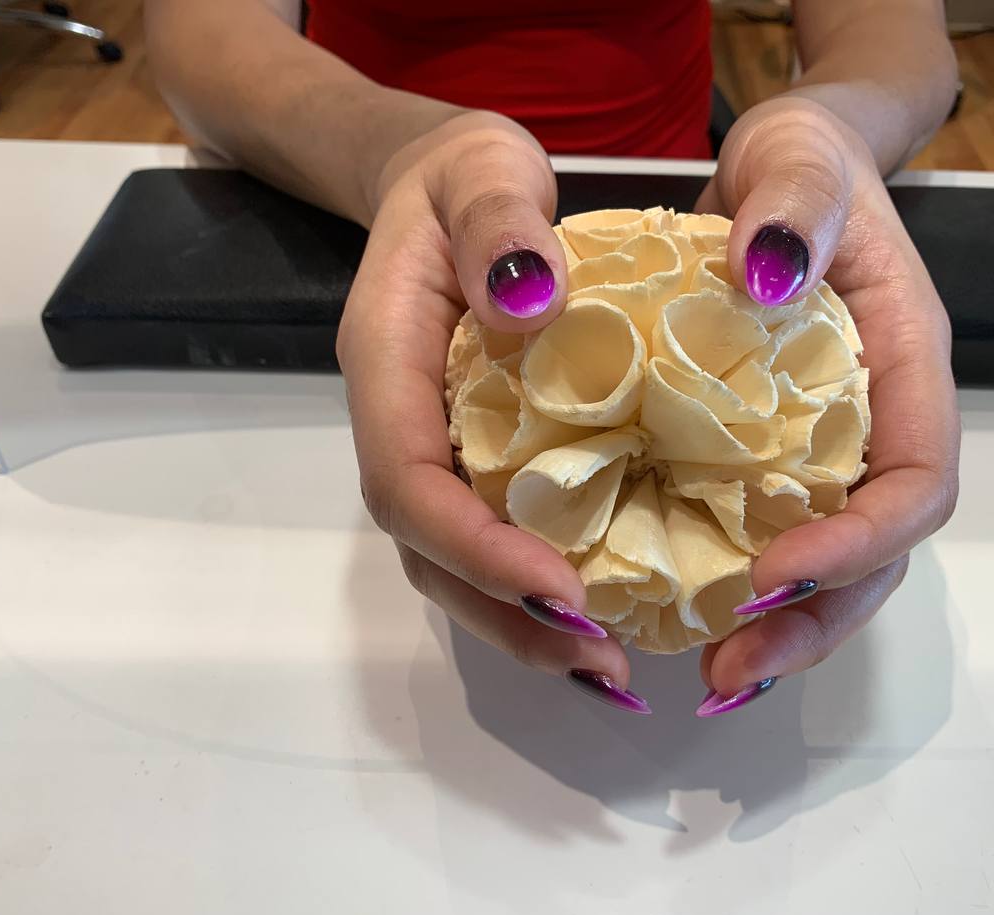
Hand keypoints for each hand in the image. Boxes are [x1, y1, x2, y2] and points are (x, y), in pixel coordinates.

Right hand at [338, 112, 647, 713]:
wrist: (451, 190)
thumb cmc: (466, 177)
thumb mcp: (482, 169)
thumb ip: (497, 225)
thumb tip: (529, 301)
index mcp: (387, 363)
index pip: (406, 480)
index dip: (473, 546)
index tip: (559, 587)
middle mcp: (400, 421)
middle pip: (426, 550)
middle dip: (504, 614)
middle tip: (598, 661)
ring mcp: (434, 448)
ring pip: (453, 564)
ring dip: (522, 626)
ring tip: (606, 666)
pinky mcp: (473, 459)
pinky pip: (492, 539)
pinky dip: (540, 592)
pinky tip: (606, 615)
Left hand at [694, 97, 960, 712]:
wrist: (784, 177)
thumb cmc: (804, 165)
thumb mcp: (801, 160)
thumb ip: (798, 205)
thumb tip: (768, 272)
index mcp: (907, 367)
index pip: (915, 482)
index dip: (861, 543)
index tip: (778, 572)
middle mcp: (876, 426)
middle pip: (876, 557)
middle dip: (814, 622)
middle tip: (733, 671)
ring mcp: (826, 451)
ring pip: (827, 569)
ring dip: (778, 632)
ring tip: (711, 679)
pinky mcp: (770, 460)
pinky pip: (766, 540)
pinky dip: (732, 594)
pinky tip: (675, 623)